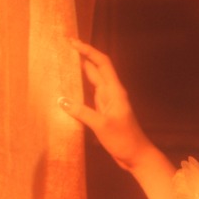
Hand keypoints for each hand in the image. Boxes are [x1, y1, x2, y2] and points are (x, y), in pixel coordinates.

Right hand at [59, 41, 150, 169]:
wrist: (137, 156)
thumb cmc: (124, 140)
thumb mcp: (102, 126)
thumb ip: (82, 112)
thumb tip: (61, 100)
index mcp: (114, 91)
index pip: (101, 63)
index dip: (88, 51)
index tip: (72, 42)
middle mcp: (111, 93)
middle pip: (96, 69)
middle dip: (81, 57)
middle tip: (63, 49)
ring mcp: (107, 103)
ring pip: (92, 82)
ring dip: (79, 72)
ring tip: (63, 65)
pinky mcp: (103, 113)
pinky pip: (89, 97)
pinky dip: (79, 90)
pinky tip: (68, 90)